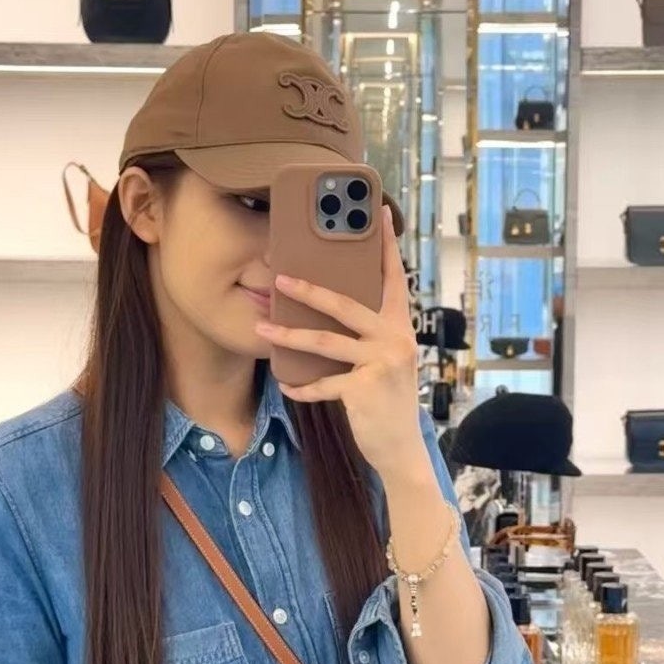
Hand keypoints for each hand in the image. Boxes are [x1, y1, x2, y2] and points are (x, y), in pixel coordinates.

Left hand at [255, 205, 426, 481]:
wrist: (401, 448)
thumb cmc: (387, 403)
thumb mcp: (386, 363)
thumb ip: (368, 338)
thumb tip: (332, 316)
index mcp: (400, 328)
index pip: (394, 280)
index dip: (387, 247)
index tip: (381, 214)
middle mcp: (394, 339)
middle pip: (346, 304)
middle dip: (309, 290)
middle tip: (279, 277)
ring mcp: (380, 363)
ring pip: (325, 341)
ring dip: (288, 335)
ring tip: (262, 328)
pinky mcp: (363, 389)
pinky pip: (322, 383)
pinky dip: (302, 388)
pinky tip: (287, 387)